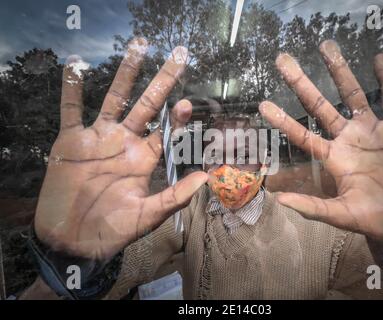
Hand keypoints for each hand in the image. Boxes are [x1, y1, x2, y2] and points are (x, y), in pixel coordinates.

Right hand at [34, 38, 206, 259]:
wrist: (73, 240)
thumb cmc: (112, 231)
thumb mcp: (147, 216)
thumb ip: (174, 197)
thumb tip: (205, 178)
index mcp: (144, 159)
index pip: (167, 132)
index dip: (179, 118)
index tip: (189, 103)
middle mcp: (125, 143)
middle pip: (147, 105)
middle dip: (163, 82)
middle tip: (180, 56)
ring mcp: (99, 139)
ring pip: (114, 99)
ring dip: (125, 74)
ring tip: (139, 46)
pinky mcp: (71, 141)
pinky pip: (71, 111)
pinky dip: (71, 90)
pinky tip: (73, 66)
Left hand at [260, 40, 382, 240]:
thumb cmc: (378, 220)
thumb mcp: (344, 216)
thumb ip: (314, 207)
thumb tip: (279, 201)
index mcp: (334, 159)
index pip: (302, 135)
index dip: (283, 121)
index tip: (262, 104)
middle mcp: (349, 140)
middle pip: (320, 106)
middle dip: (301, 84)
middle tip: (282, 60)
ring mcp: (374, 132)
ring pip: (354, 95)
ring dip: (340, 71)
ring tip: (325, 45)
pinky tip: (379, 60)